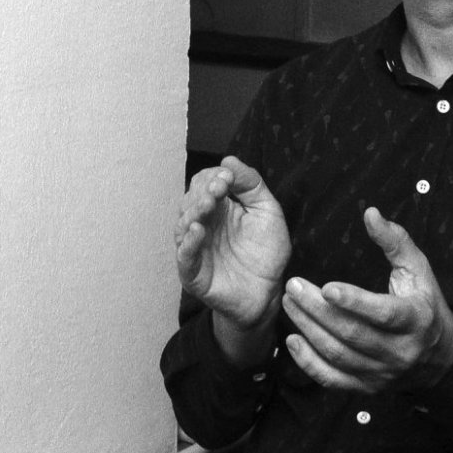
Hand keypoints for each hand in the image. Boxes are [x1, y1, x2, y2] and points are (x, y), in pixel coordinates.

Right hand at [174, 157, 291, 355]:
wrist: (268, 292)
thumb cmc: (266, 252)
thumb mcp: (267, 211)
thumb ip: (251, 184)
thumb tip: (229, 159)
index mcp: (218, 207)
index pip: (204, 183)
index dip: (213, 177)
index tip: (227, 176)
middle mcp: (202, 224)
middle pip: (191, 200)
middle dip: (204, 190)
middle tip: (219, 186)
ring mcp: (195, 247)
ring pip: (184, 223)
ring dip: (195, 210)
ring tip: (209, 202)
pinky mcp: (192, 271)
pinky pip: (185, 254)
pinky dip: (189, 241)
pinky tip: (197, 229)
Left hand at [281, 207, 452, 392]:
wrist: (439, 356)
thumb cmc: (424, 303)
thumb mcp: (418, 269)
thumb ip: (395, 240)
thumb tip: (370, 213)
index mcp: (415, 319)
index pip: (383, 314)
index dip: (354, 302)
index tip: (327, 287)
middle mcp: (399, 351)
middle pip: (352, 333)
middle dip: (317, 310)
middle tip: (293, 286)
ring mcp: (381, 373)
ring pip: (337, 355)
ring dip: (308, 329)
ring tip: (289, 303)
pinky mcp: (366, 387)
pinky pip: (332, 379)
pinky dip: (308, 362)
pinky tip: (292, 340)